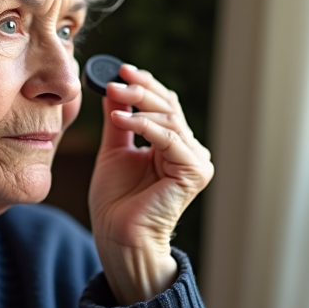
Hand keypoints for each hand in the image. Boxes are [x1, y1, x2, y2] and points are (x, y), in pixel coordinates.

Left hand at [88, 63, 213, 304]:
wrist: (118, 237)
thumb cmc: (115, 202)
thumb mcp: (113, 151)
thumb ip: (118, 121)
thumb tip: (113, 88)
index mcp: (174, 146)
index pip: (165, 105)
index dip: (145, 85)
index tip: (121, 70)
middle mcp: (189, 151)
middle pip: (169, 107)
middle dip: (141, 90)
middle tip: (116, 79)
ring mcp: (195, 161)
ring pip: (170, 119)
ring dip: (139, 105)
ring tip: (113, 99)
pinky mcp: (195, 172)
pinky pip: (169, 139)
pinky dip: (144, 126)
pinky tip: (120, 119)